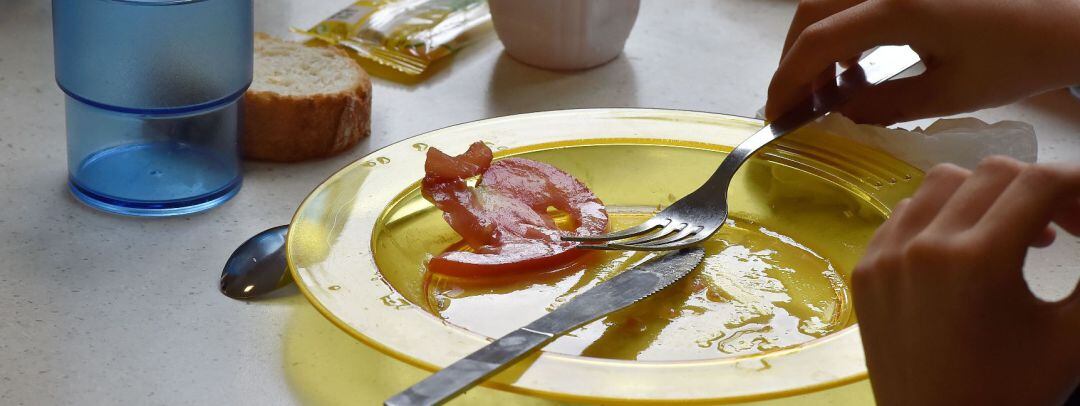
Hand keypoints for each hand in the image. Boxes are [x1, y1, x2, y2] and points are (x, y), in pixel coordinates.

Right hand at [765, 0, 1079, 124]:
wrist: (1061, 23)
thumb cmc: (1014, 61)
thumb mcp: (947, 94)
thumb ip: (882, 105)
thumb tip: (838, 113)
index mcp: (900, 8)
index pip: (819, 41)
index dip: (788, 79)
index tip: (776, 114)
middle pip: (811, 11)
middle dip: (793, 59)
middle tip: (793, 102)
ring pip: (827, 1)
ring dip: (814, 42)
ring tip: (825, 88)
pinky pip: (853, 0)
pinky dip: (840, 29)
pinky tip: (855, 65)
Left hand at [852, 156, 1079, 404]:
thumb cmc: (1013, 391)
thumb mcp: (1072, 335)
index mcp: (978, 260)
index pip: (1038, 183)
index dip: (1076, 184)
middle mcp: (923, 247)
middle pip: (992, 174)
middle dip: (1037, 189)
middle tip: (1064, 226)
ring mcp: (885, 256)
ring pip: (941, 185)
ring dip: (986, 196)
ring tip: (1014, 235)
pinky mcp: (864, 271)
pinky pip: (904, 215)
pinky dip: (940, 217)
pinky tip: (964, 248)